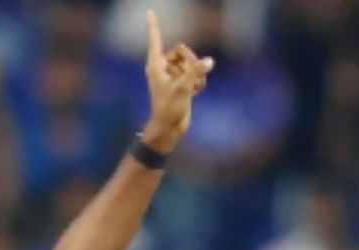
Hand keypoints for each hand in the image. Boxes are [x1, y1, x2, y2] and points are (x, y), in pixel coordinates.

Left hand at [141, 10, 213, 152]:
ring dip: (196, 73)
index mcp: (156, 65)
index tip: (149, 11)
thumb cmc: (168, 109)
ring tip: (193, 88)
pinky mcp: (182, 83)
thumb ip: (196, 72)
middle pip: (182, 50)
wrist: (169, 129)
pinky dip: (198, 80)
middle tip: (189, 78)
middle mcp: (163, 68)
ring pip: (191, 61)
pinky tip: (196, 92)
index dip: (153, 25)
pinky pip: (195, 72)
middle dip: (191, 62)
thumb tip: (209, 61)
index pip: (155, 40)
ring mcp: (173, 75)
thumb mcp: (182, 88)